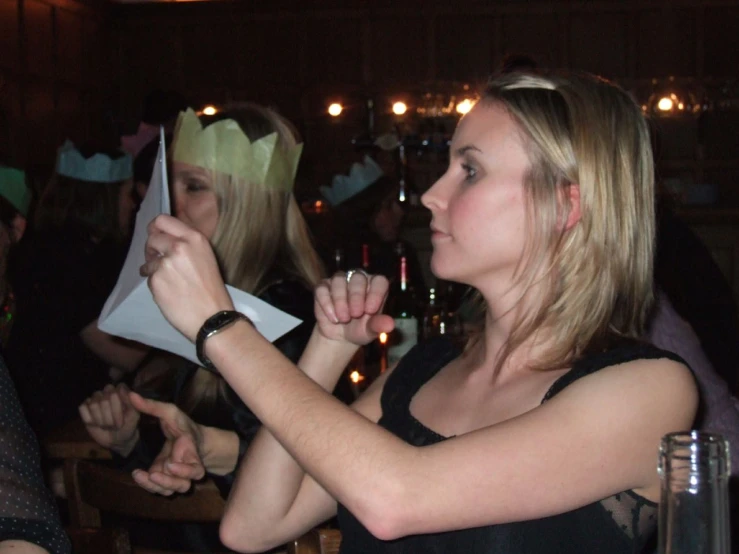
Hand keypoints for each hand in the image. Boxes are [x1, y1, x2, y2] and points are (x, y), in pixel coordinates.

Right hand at [79, 384, 139, 455]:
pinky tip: (95, 423)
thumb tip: (130, 393)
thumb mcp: (134, 416)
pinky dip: (90, 420)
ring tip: (107, 425)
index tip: (124, 416)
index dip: (119, 407)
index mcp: (121, 390)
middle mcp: (107, 391)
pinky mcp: (84, 407)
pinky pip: (82, 408)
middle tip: (115, 424)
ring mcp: (95, 398)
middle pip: (105, 399)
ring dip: (101, 420)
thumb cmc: (127, 425)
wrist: (117, 439)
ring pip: (93, 405)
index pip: (118, 390)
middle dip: (110, 417)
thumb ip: (134, 403)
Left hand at [128, 392, 205, 495]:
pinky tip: (138, 474)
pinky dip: (147, 485)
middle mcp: (186, 469)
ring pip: (169, 491)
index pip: (196, 470)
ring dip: (155, 486)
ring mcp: (175, 476)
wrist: (190, 438)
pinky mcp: (165, 478)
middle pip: (183, 486)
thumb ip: (152, 406)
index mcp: (192, 453)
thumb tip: (131, 395)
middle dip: (167, 482)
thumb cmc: (183, 425)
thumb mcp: (170, 412)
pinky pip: (158, 488)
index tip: (170, 463)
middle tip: (154, 473)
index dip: (185, 471)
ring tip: (139, 474)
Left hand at [139, 215, 233, 341]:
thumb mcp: (206, 257)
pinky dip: (156, 285)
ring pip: (148, 260)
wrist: (213, 316)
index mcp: (194, 238)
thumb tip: (163, 239)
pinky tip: (169, 292)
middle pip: (152, 238)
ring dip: (153, 270)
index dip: (155, 228)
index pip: (162, 220)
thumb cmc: (212, 289)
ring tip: (169, 282)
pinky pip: (148, 278)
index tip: (155, 236)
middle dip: (152, 249)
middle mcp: (179, 246)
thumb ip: (186, 244)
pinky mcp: (156, 280)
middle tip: (159, 261)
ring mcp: (166, 263)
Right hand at [314, 271, 394, 345]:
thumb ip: (378, 325)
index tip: (370, 310)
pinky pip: (322, 289)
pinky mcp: (323, 288)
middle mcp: (359, 280)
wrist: (340, 337)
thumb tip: (390, 325)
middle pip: (358, 278)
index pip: (379, 281)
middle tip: (355, 315)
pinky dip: (326, 303)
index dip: (376, 293)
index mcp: (375, 287)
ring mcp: (340, 281)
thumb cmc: (360, 329)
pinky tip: (333, 317)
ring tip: (343, 319)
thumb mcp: (370, 330)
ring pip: (339, 280)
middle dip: (356, 296)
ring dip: (340, 300)